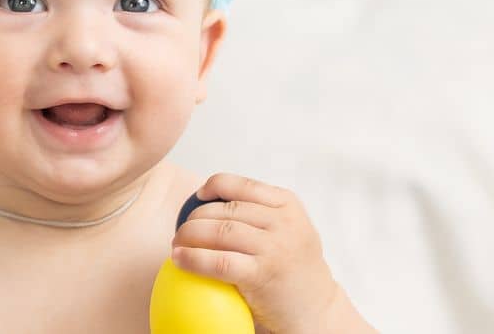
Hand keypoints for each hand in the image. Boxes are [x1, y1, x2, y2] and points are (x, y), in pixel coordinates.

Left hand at [171, 172, 364, 333]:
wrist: (316, 309)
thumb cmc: (295, 270)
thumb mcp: (290, 230)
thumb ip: (263, 215)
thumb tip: (212, 202)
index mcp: (287, 205)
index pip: (242, 185)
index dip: (213, 186)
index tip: (198, 197)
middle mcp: (283, 222)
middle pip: (226, 209)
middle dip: (195, 217)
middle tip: (181, 231)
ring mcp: (274, 247)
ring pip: (220, 231)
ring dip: (189, 236)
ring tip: (177, 246)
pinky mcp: (262, 274)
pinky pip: (219, 262)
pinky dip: (194, 259)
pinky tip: (180, 260)